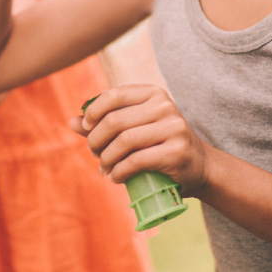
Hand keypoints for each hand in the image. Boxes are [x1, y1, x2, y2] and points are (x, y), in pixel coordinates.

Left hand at [75, 83, 210, 195]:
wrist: (199, 167)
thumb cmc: (160, 145)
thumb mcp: (136, 128)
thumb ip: (104, 123)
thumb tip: (71, 122)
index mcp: (154, 94)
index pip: (115, 94)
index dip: (93, 111)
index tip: (86, 128)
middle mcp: (165, 107)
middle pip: (115, 121)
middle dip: (96, 140)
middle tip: (95, 154)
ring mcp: (173, 129)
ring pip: (124, 141)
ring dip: (106, 158)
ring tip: (104, 168)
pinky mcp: (176, 153)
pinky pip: (136, 161)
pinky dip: (119, 171)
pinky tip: (115, 177)